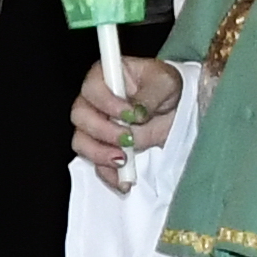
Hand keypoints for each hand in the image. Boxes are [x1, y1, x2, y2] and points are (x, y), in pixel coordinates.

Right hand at [70, 55, 184, 184]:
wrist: (176, 108)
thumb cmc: (164, 87)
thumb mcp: (165, 83)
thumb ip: (149, 95)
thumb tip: (137, 111)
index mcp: (106, 77)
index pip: (92, 87)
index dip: (106, 102)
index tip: (129, 114)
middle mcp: (94, 101)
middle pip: (80, 116)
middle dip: (103, 131)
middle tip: (128, 138)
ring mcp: (95, 126)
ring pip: (82, 142)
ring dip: (101, 154)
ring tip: (125, 160)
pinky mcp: (103, 148)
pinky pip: (96, 164)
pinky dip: (109, 174)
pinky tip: (124, 179)